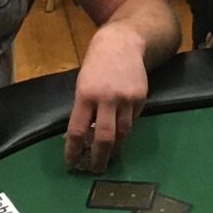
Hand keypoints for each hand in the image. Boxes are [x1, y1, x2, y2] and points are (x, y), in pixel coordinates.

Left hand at [65, 26, 150, 171]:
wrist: (123, 42)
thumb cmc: (96, 63)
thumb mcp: (82, 83)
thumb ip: (82, 108)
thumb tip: (79, 136)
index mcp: (85, 94)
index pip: (77, 130)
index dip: (73, 150)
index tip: (71, 163)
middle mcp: (106, 98)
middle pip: (103, 137)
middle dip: (98, 158)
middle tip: (95, 170)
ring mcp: (126, 98)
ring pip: (122, 133)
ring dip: (115, 147)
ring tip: (108, 156)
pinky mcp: (141, 98)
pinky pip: (132, 121)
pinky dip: (125, 129)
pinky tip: (120, 133)